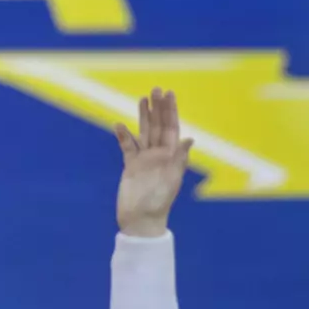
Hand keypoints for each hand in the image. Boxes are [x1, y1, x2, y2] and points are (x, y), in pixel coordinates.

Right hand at [114, 88, 193, 237]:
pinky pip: (127, 146)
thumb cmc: (158, 202)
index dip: (170, 111)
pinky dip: (124, 135)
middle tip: (155, 89)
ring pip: (144, 132)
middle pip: (158, 126)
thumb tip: (189, 139)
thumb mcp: (171, 180)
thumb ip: (178, 159)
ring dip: (143, 116)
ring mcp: (144, 159)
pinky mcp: (131, 165)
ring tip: (142, 99)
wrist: (140, 219)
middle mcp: (159, 154)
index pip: (171, 128)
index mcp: (171, 156)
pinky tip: (120, 125)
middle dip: (157, 108)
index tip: (169, 94)